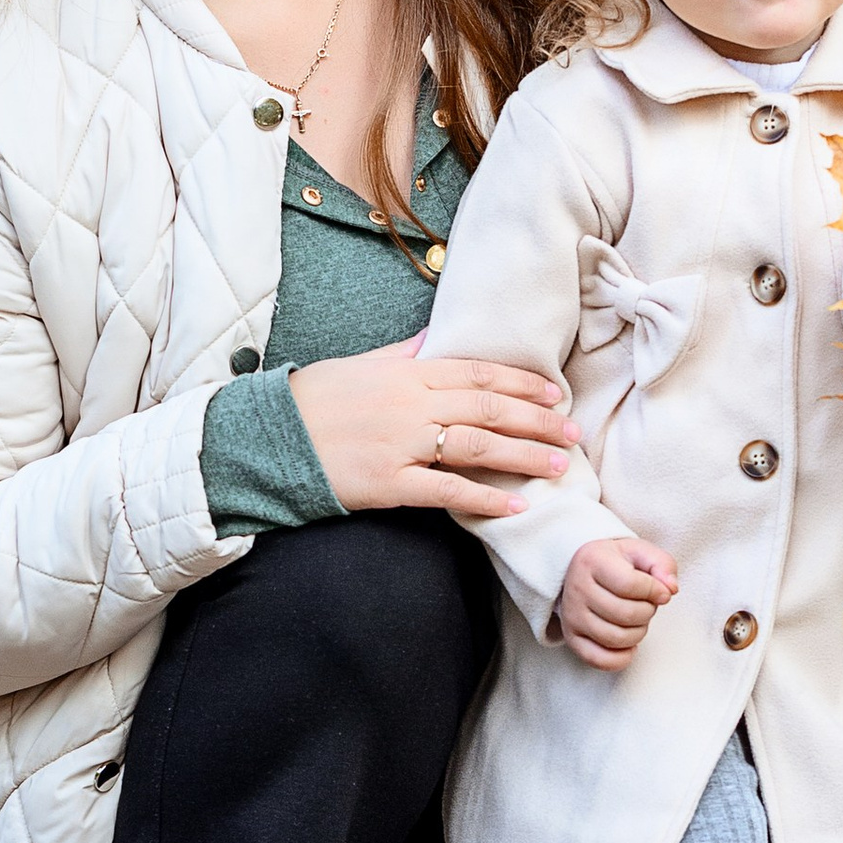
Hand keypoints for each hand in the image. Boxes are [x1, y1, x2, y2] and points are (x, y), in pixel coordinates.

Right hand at [290, 350, 578, 518]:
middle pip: (490, 408)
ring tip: (559, 465)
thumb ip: (402, 353)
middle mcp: (412, 404)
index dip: (523, 382)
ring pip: (478, 445)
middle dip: (538, 420)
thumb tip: (435, 337)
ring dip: (524, 455)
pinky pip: (447, 491)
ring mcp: (402, 444)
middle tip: (573, 431)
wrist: (269, 438)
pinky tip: (516, 505)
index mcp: (408, 372)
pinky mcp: (389, 483)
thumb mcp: (360, 365)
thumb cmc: (314, 400)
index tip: (555, 392)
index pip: (479, 372)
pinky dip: (485, 498)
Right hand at [557, 535, 676, 669]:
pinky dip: (622, 657)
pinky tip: (629, 644)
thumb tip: (670, 589)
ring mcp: (572, 615)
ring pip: (616, 638)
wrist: (584, 571)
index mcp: (592, 560)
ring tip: (638, 620)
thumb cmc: (615, 562)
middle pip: (625, 614)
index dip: (655, 591)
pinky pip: (600, 660)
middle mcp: (577, 588)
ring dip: (638, 632)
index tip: (661, 592)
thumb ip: (662, 564)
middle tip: (647, 604)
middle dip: (648, 612)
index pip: (630, 584)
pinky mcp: (572, 637)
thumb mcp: (641, 552)